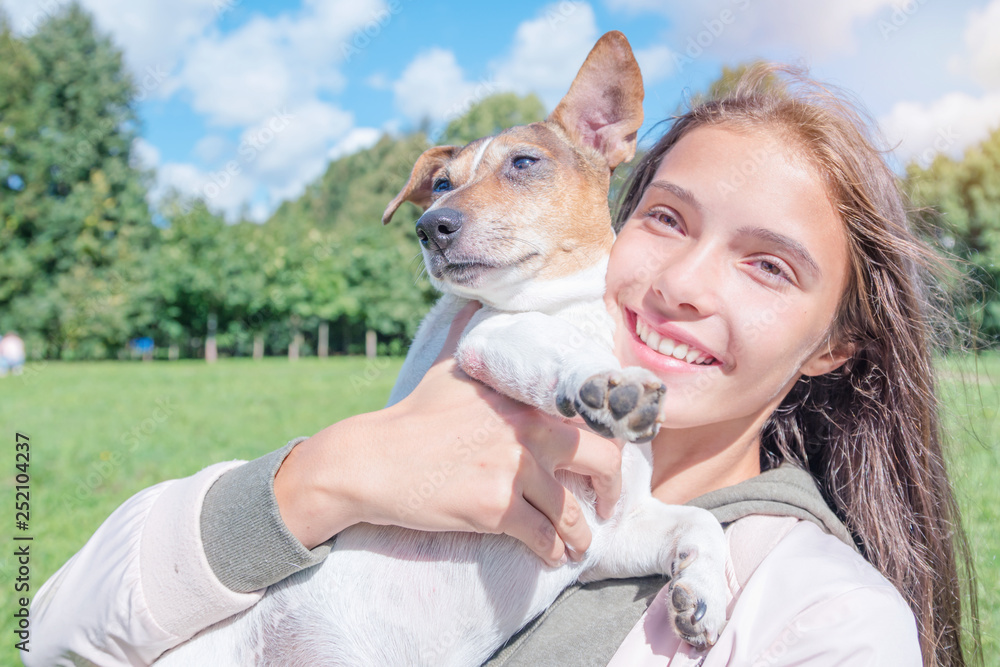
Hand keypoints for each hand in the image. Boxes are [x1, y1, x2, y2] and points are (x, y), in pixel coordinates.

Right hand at [275, 301, 623, 565]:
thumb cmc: (413, 414)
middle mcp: (529, 428)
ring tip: (579, 544)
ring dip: (581, 534)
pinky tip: (552, 557)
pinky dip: (552, 552)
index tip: (617, 457)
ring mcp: (515, 470)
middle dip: (612, 488)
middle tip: (608, 503)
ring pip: (572, 511)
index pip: (594, 412)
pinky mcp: (497, 508)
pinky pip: (543, 538)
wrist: (374, 459)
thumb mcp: (454, 367)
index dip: (615, 437)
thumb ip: (480, 340)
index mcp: (527, 395)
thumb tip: (476, 299)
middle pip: (602, 460)